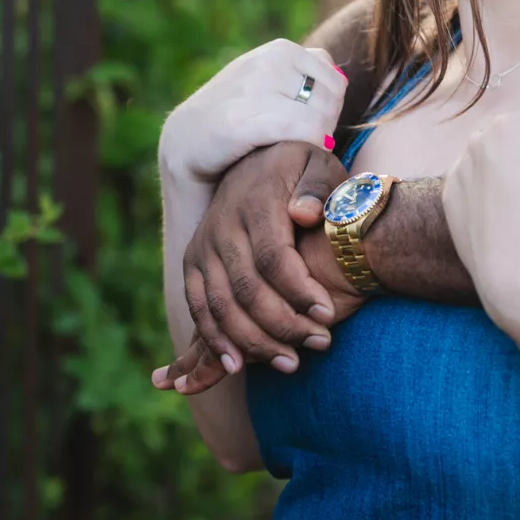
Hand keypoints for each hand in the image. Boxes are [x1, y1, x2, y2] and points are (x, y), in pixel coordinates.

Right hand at [152, 140, 363, 392]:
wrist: (253, 154)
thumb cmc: (299, 167)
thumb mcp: (317, 164)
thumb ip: (317, 188)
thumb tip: (305, 214)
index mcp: (256, 203)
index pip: (273, 256)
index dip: (299, 290)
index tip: (327, 314)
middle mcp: (222, 227)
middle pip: (247, 288)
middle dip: (283, 324)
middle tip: (318, 344)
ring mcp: (203, 246)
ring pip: (220, 305)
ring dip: (252, 341)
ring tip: (290, 363)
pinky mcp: (192, 262)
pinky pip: (198, 307)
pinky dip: (215, 339)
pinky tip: (238, 365)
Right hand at [159, 39, 347, 185]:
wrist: (186, 143)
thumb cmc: (235, 118)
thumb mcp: (268, 83)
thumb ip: (304, 74)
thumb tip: (341, 78)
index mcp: (281, 49)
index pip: (335, 81)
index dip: (327, 111)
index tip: (303, 129)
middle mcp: (271, 60)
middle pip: (331, 100)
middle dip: (323, 127)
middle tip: (295, 145)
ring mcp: (256, 86)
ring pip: (321, 117)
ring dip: (312, 141)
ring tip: (287, 150)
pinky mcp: (243, 118)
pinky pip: (305, 132)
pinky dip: (305, 149)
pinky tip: (286, 158)